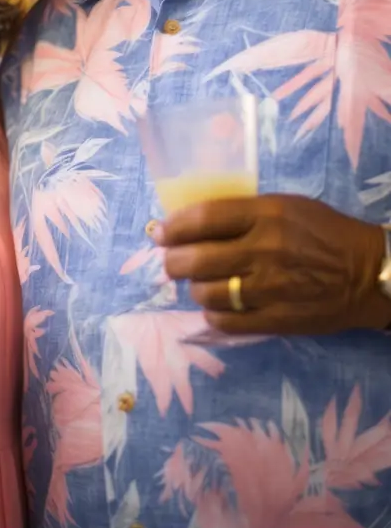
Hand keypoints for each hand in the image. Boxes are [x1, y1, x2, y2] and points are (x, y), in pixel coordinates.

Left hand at [158, 194, 390, 334]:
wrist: (366, 273)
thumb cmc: (324, 232)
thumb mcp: (286, 206)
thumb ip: (244, 211)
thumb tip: (195, 219)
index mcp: (265, 215)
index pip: (204, 217)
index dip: (174, 226)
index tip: (161, 231)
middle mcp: (262, 250)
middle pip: (194, 259)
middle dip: (172, 261)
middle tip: (171, 261)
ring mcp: (268, 288)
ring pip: (205, 293)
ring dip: (195, 288)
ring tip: (201, 283)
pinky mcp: (275, 319)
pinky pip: (224, 322)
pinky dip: (213, 314)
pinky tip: (219, 306)